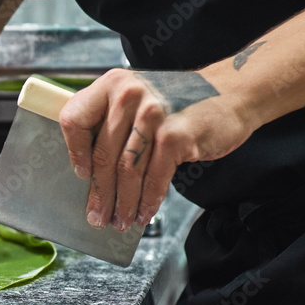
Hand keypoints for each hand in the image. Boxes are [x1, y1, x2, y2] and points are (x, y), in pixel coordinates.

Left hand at [58, 69, 254, 231]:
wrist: (231, 93)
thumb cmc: (179, 102)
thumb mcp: (138, 98)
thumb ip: (113, 121)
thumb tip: (90, 170)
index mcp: (112, 84)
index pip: (74, 119)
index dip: (75, 151)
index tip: (81, 173)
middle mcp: (129, 95)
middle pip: (102, 154)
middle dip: (100, 193)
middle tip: (97, 216)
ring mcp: (153, 114)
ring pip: (127, 170)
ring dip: (122, 202)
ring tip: (120, 220)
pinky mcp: (175, 135)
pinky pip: (154, 177)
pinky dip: (148, 200)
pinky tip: (144, 212)